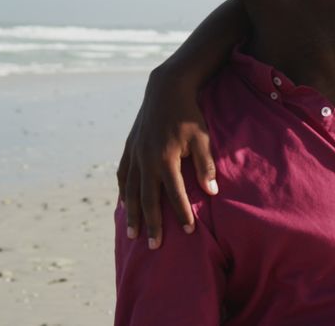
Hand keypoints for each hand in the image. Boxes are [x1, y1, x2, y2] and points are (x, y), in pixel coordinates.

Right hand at [116, 66, 217, 248]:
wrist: (166, 90)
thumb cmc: (189, 115)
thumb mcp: (203, 139)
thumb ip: (205, 166)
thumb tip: (212, 193)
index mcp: (166, 159)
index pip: (175, 194)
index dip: (182, 214)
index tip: (189, 231)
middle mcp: (146, 160)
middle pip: (148, 199)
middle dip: (152, 224)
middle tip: (154, 246)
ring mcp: (135, 154)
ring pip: (130, 190)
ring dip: (132, 214)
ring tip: (133, 233)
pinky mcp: (129, 147)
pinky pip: (122, 174)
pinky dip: (123, 191)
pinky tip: (124, 204)